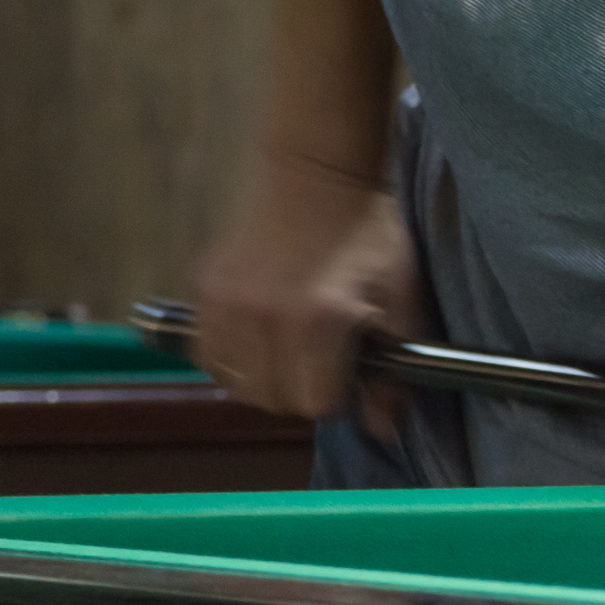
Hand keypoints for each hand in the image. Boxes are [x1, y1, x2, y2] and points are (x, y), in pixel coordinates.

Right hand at [194, 154, 418, 424]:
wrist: (317, 175)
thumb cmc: (371, 237)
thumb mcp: (402, 301)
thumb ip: (394, 372)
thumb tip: (382, 429)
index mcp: (318, 321)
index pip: (313, 403)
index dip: (336, 395)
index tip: (348, 371)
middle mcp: (263, 318)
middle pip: (271, 400)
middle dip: (300, 392)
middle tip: (320, 361)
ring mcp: (225, 304)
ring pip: (235, 384)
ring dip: (263, 379)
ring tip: (288, 350)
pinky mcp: (202, 291)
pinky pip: (207, 356)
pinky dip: (232, 359)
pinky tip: (258, 340)